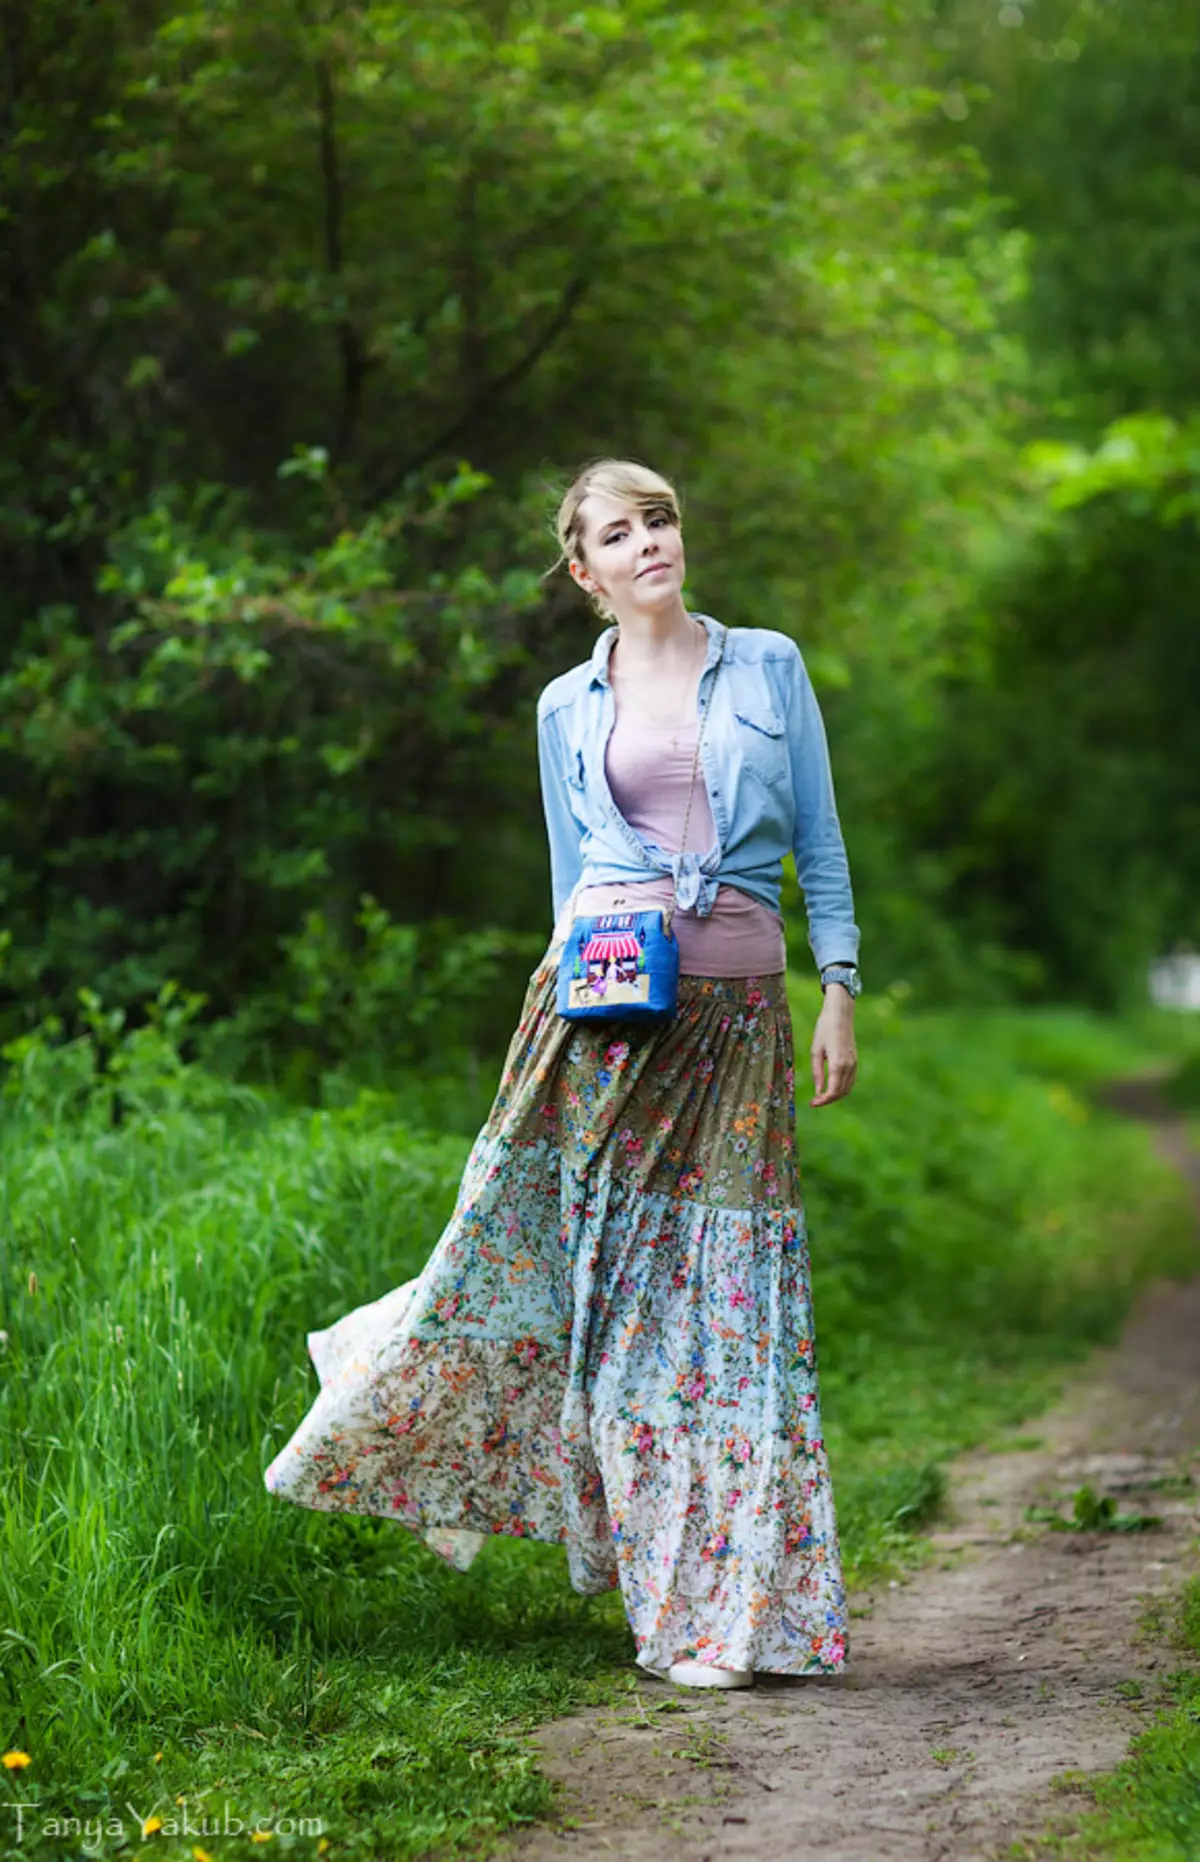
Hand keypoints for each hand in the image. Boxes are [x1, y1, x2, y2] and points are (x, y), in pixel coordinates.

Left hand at [810, 988, 856, 1106]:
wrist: (840, 1014)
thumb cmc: (824, 1029)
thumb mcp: (816, 1050)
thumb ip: (817, 1072)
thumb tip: (818, 1091)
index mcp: (838, 1064)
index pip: (833, 1091)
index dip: (823, 1101)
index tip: (812, 1103)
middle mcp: (849, 1066)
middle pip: (841, 1092)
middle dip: (828, 1100)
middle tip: (815, 1101)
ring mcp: (854, 1063)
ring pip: (847, 1088)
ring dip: (835, 1095)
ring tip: (821, 1095)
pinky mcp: (855, 1060)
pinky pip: (850, 1080)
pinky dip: (842, 1087)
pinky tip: (831, 1086)